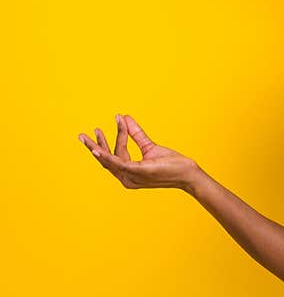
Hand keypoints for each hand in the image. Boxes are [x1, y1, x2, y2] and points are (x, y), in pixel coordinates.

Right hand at [78, 114, 199, 190]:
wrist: (187, 173)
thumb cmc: (171, 163)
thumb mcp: (150, 146)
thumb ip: (136, 134)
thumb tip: (125, 118)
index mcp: (129, 173)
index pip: (115, 155)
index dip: (112, 138)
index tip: (115, 119)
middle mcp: (127, 178)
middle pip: (106, 160)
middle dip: (95, 146)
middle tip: (83, 134)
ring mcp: (131, 177)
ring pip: (111, 159)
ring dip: (100, 146)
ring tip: (94, 133)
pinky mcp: (137, 172)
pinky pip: (118, 163)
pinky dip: (106, 156)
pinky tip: (97, 150)